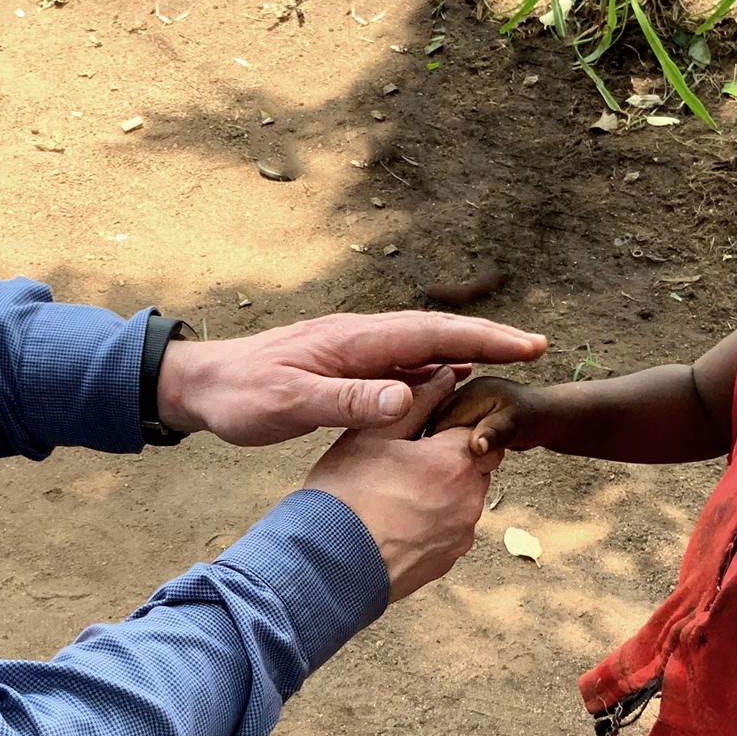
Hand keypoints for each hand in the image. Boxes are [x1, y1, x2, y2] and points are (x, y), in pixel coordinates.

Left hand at [156, 311, 545, 446]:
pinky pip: (403, 366)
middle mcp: (360, 338)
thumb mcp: (289, 401)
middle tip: (537, 349)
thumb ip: (346, 402)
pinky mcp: (345, 369)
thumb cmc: (239, 394)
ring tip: (509, 363)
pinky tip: (450, 385)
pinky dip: (436, 371)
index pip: (432, 334)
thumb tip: (405, 399)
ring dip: (466, 353)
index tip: (526, 346)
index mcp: (354, 340)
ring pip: (423, 348)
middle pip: (437, 334)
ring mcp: (354, 352)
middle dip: (488, 339)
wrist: (199, 385)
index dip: (482, 339)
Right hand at [303, 369, 502, 601]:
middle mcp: (469, 500)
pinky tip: (394, 522)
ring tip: (394, 494)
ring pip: (462, 500)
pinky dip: (430, 523)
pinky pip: (449, 531)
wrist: (326, 567)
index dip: (452, 426)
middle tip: (406, 461)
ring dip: (441, 492)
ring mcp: (460, 536)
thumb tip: (446, 376)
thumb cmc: (344, 496)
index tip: (423, 431)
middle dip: (451, 460)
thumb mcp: (372, 435)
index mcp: (455, 462)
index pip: (478, 430)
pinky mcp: (447, 563)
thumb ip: (416, 402)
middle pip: (475, 466)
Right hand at [427, 375, 550, 452]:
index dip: (434, 440)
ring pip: (438, 424)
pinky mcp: (464, 412)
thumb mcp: (515, 427)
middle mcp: (463, 392)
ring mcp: (463, 401)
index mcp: (472, 391)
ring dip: (437, 442)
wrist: (546, 416)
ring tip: (438, 463)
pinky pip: (446, 428)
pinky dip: (445, 441)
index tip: (429, 464)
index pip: (441, 418)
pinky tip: (446, 457)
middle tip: (430, 467)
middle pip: (434, 419)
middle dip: (432, 441)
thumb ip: (494, 434)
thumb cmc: (534, 419)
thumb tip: (475, 446)